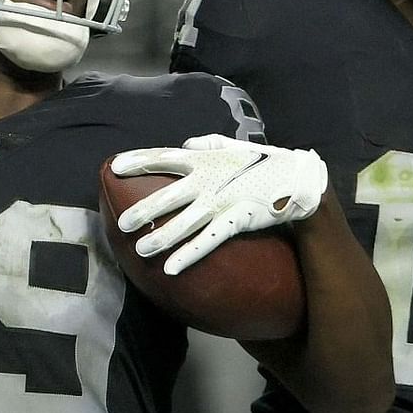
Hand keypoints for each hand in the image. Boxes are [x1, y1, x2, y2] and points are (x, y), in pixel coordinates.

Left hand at [110, 134, 327, 274]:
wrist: (298, 178)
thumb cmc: (264, 162)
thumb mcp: (234, 146)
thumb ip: (207, 144)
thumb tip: (184, 145)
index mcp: (204, 159)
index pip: (164, 158)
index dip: (139, 160)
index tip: (114, 165)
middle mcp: (208, 180)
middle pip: (167, 196)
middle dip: (143, 210)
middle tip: (122, 224)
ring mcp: (221, 202)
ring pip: (184, 223)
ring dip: (160, 238)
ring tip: (140, 250)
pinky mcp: (236, 220)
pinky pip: (208, 241)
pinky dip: (188, 255)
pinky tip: (171, 269)